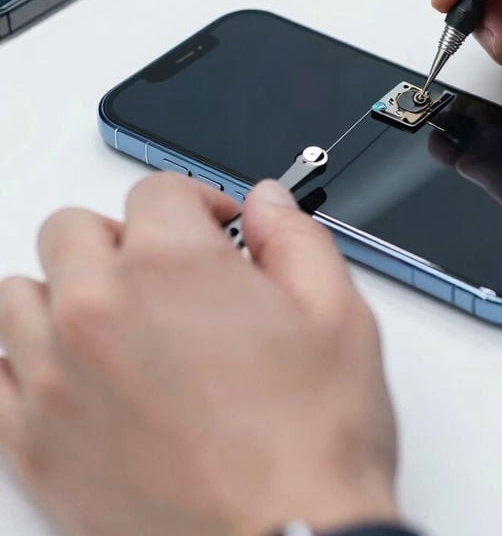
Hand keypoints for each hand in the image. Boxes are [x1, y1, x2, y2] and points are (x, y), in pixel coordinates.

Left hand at [0, 175, 397, 535]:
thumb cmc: (311, 443)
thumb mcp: (338, 314)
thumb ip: (294, 238)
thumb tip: (267, 204)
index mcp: (173, 264)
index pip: (157, 189)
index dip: (198, 201)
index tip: (216, 230)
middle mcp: (98, 309)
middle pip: (72, 229)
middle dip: (123, 237)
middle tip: (166, 273)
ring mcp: (53, 377)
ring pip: (19, 294)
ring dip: (65, 291)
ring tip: (116, 319)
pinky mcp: (31, 445)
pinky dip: (25, 362)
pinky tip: (75, 375)